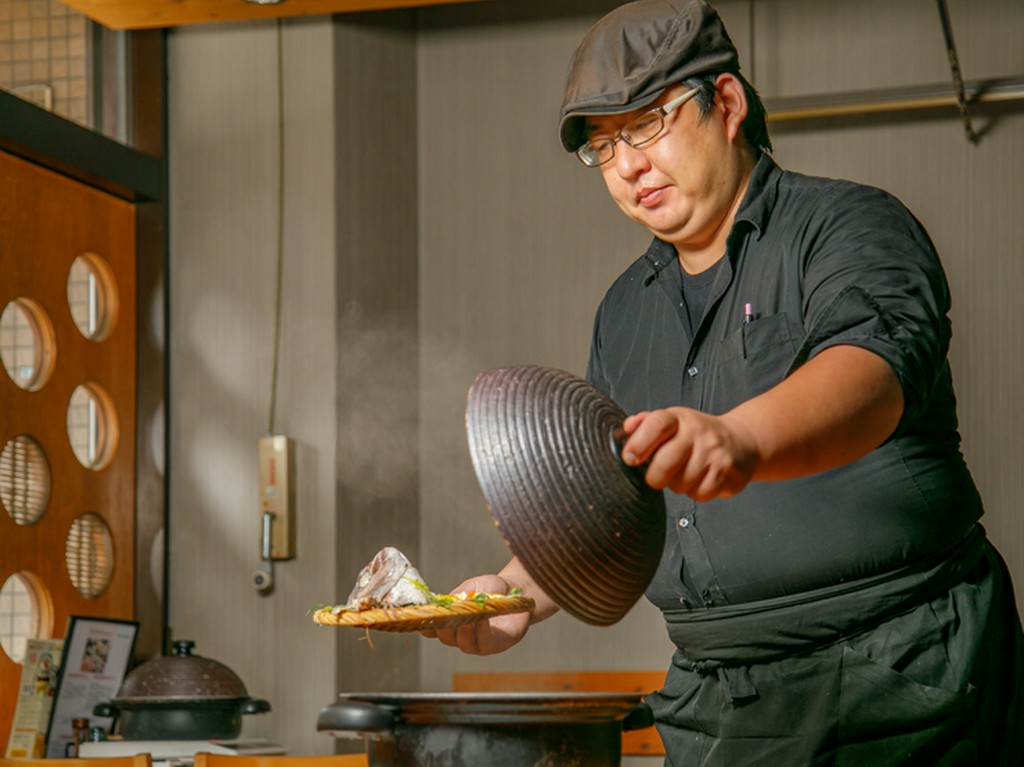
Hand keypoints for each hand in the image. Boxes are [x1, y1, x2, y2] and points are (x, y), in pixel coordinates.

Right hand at [420, 575, 531, 654]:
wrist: (517, 590)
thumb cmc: (492, 589)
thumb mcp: (471, 587)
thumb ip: (457, 596)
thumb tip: (446, 604)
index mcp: (452, 620)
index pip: (433, 629)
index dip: (425, 625)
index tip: (422, 618)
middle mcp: (461, 635)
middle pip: (446, 637)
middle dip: (444, 628)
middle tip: (446, 617)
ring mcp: (477, 642)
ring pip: (463, 643)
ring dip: (463, 631)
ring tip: (466, 619)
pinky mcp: (495, 645)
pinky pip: (484, 642)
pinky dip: (481, 632)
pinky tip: (482, 620)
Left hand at [621, 407, 757, 500]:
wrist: (742, 441)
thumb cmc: (698, 434)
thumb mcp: (673, 421)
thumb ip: (646, 424)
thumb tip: (627, 427)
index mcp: (679, 418)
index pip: (656, 424)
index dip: (638, 443)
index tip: (630, 458)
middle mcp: (698, 433)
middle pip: (664, 463)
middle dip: (655, 476)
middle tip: (658, 475)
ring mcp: (714, 453)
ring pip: (681, 483)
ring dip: (678, 484)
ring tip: (686, 472)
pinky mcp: (727, 473)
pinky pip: (699, 494)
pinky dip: (696, 492)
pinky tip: (701, 479)